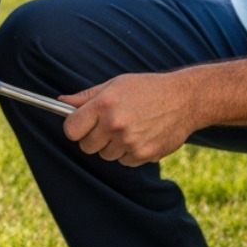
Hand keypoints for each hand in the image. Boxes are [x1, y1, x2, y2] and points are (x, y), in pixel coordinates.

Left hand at [61, 72, 201, 165]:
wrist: (186, 99)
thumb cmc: (148, 88)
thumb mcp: (116, 84)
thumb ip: (87, 96)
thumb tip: (61, 102)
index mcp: (105, 104)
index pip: (71, 129)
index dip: (75, 128)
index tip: (81, 125)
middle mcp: (115, 125)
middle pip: (86, 146)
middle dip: (93, 138)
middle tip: (109, 125)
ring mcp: (130, 142)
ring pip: (105, 155)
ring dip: (113, 145)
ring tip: (130, 127)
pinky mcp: (144, 155)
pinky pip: (124, 161)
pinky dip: (129, 153)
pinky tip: (142, 135)